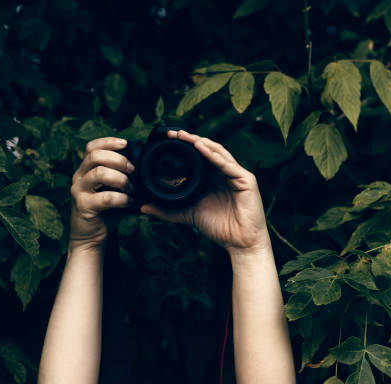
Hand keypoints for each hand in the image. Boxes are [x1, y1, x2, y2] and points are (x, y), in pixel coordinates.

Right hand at [69, 137, 134, 249]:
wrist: (90, 237)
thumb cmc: (105, 211)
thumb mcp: (112, 189)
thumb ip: (120, 176)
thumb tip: (143, 166)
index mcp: (85, 170)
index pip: (92, 147)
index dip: (109, 142)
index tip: (125, 144)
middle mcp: (79, 177)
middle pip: (95, 156)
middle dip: (119, 159)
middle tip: (133, 170)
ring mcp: (79, 191)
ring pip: (99, 173)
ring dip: (121, 179)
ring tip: (131, 188)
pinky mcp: (83, 206)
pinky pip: (105, 197)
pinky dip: (122, 198)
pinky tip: (129, 202)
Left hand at [141, 130, 269, 254]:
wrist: (240, 244)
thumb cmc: (220, 228)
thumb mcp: (188, 215)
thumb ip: (167, 211)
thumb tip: (144, 208)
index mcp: (214, 178)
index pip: (199, 156)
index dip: (186, 146)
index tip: (168, 139)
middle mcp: (225, 173)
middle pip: (208, 150)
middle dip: (191, 140)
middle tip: (173, 134)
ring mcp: (236, 175)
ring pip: (218, 152)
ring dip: (201, 142)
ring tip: (185, 136)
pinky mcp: (246, 180)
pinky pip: (227, 164)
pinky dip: (213, 155)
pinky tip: (200, 147)